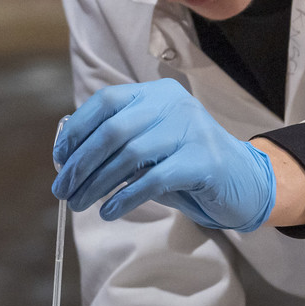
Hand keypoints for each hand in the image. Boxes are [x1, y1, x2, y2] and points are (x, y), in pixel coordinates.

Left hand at [52, 79, 276, 232]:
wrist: (245, 181)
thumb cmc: (186, 165)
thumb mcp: (150, 147)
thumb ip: (118, 145)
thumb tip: (69, 161)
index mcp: (156, 94)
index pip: (106, 101)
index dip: (77, 129)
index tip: (60, 158)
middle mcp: (173, 105)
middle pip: (113, 129)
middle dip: (81, 162)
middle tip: (63, 190)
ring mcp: (191, 131)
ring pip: (130, 154)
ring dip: (97, 183)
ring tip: (80, 204)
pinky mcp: (203, 162)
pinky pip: (153, 179)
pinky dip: (125, 197)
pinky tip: (110, 211)